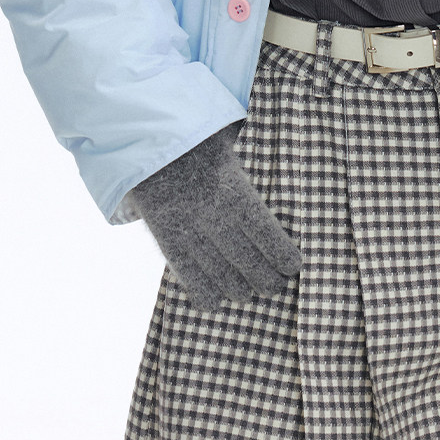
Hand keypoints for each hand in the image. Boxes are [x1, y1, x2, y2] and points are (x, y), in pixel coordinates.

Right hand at [126, 121, 302, 311]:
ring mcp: (186, 226)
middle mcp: (211, 211)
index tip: (293, 266)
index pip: (264, 232)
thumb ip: (249, 156)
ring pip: (217, 270)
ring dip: (236, 288)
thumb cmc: (196, 139)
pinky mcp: (164, 235)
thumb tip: (282, 143)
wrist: (146, 139)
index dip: (280, 254)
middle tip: (274, 287)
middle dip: (263, 278)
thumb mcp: (226, 141)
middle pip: (244, 258)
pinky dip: (200, 290)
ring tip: (248, 293)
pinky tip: (214, 301)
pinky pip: (184, 271)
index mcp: (231, 187)